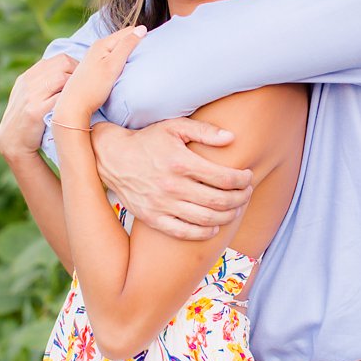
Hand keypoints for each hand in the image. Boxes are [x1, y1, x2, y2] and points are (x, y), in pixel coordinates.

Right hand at [0, 55, 76, 157]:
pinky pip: (59, 98)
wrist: (11, 143)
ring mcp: (30, 96)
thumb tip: (72, 72)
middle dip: (80, 74)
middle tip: (88, 87)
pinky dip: (71, 100)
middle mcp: (28, 82)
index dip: (77, 67)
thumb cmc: (28, 120)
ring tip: (83, 97)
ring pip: (62, 78)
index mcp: (28, 77)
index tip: (85, 79)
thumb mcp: (30, 96)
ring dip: (77, 86)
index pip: (60, 59)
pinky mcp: (34, 111)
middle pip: (63, 64)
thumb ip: (45, 83)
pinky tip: (78, 108)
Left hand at [53, 26, 146, 125]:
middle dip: (137, 43)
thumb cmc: (93, 87)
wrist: (74, 105)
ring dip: (130, 52)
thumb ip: (127, 45)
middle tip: (149, 54)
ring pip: (119, 48)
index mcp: (103, 43)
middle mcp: (98, 47)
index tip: (153, 47)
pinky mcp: (97, 66)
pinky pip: (114, 57)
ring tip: (140, 61)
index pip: (130, 31)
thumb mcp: (113, 64)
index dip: (142, 36)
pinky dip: (123, 59)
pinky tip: (127, 68)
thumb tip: (142, 28)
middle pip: (124, 38)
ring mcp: (96, 57)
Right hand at [91, 119, 251, 240]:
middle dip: (240, 199)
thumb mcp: (175, 127)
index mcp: (181, 162)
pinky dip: (203, 233)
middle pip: (218, 201)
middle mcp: (172, 186)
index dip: (242, 180)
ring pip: (205, 219)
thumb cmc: (148, 141)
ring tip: (235, 209)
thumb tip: (231, 137)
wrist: (112, 158)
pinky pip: (183, 232)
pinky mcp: (152, 218)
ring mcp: (161, 205)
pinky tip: (213, 227)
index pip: (224, 178)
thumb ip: (204, 130)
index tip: (248, 177)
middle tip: (246, 194)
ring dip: (227, 217)